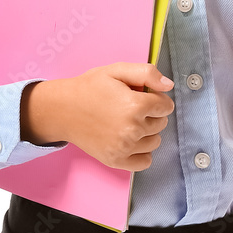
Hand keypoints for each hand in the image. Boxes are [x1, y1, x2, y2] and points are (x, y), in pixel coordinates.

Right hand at [20, 62, 174, 171]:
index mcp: (135, 105)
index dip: (157, 98)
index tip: (143, 96)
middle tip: (131, 108)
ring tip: (129, 123)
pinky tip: (130, 141)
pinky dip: (142, 152)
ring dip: (148, 132)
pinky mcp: (116, 160)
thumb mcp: (117, 70)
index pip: (166, 106)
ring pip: (155, 141)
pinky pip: (145, 162)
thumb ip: (147, 73)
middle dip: (152, 114)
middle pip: (161, 123)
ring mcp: (124, 147)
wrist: (63, 109)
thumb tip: (169, 85)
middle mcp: (132, 129)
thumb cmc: (89, 87)